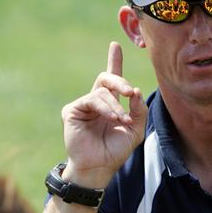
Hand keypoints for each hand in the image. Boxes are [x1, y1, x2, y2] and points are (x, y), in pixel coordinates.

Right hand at [60, 41, 147, 187]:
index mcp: (110, 104)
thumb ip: (139, 110)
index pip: (112, 79)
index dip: (114, 61)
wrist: (100, 168)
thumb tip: (134, 91)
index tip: (115, 45)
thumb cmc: (116, 150)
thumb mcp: (136, 129)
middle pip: (106, 78)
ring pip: (102, 91)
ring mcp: (83, 105)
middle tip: (129, 92)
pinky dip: (105, 108)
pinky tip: (112, 118)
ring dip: (116, 105)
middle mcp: (96, 101)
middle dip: (119, 81)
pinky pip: (91, 100)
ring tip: (122, 120)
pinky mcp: (72, 111)